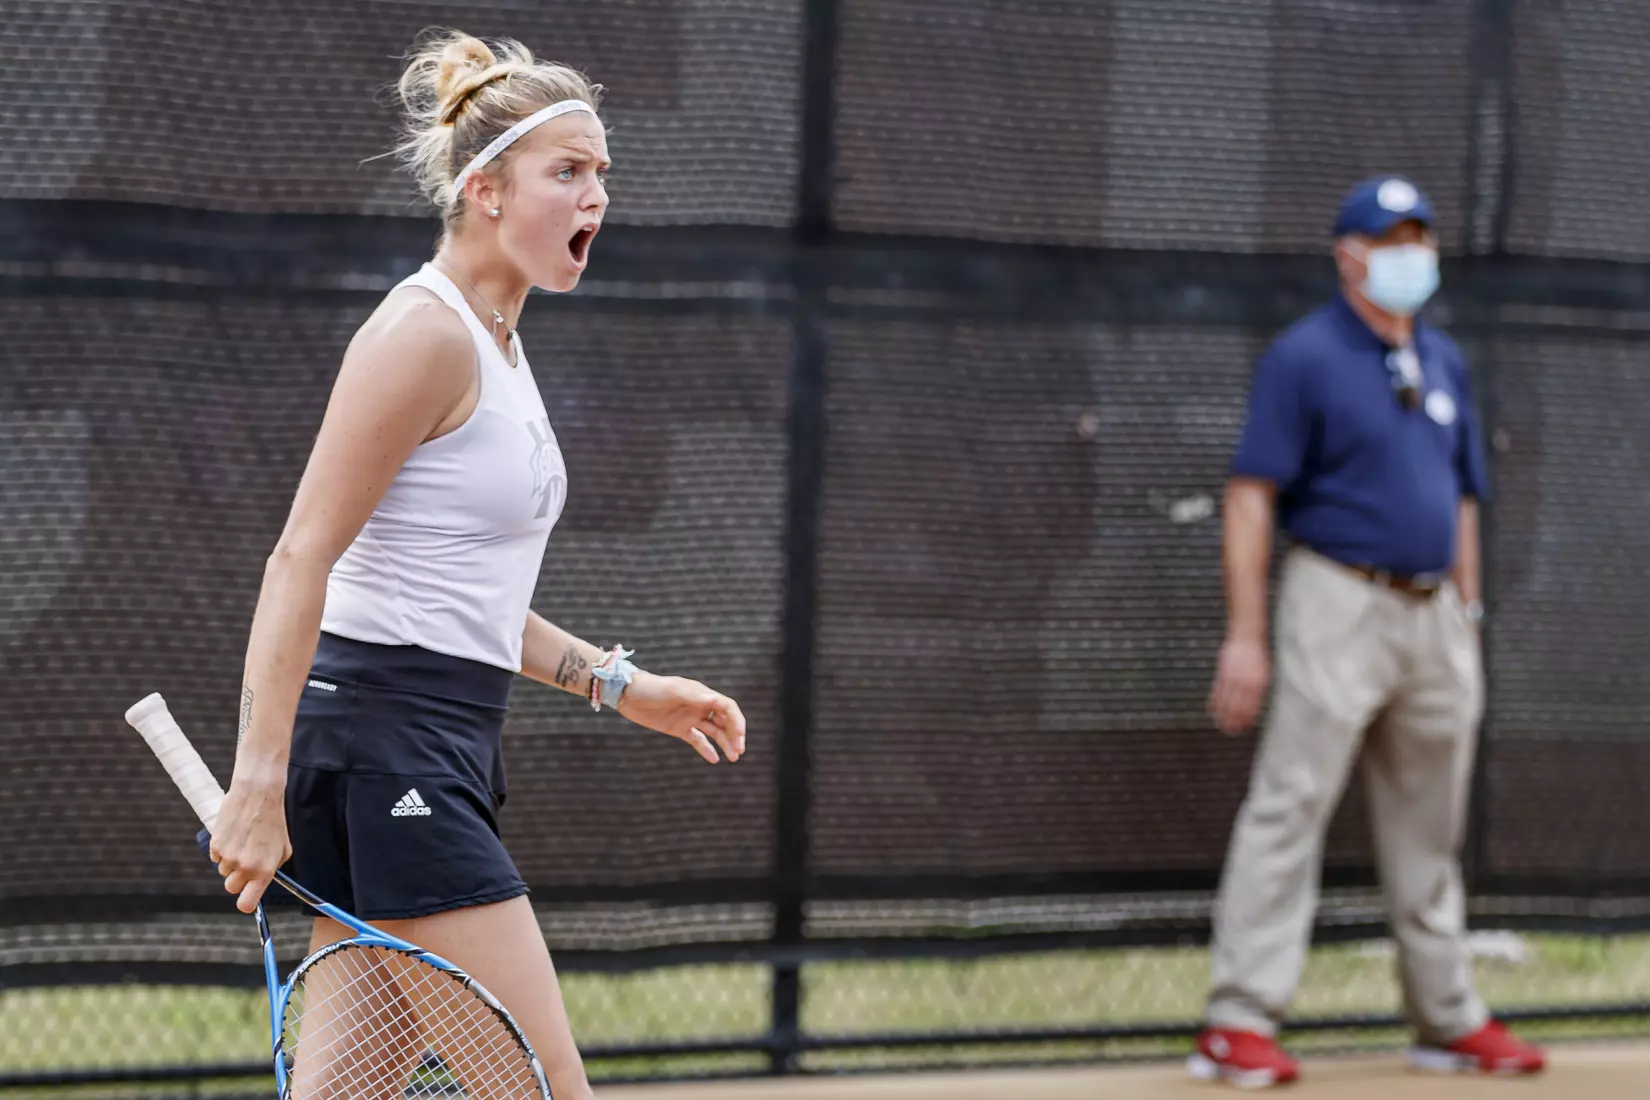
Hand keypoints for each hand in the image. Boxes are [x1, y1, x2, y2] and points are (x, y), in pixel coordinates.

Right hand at [208, 770, 290, 913]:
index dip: (246, 903)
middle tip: (246, 862)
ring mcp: (229, 857)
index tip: (246, 898)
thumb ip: (273, 867)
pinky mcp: (216, 846)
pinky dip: (222, 850)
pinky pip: (215, 857)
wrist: (258, 795)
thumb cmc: (273, 821)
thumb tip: (262, 880)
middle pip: (232, 888)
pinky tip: (234, 835)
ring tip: (243, 841)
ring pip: (223, 871)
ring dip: (231, 861)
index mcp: (264, 871)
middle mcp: (245, 867)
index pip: (247, 903)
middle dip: (237, 878)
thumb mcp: (283, 848)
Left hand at [618, 671, 746, 763]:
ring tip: (733, 758)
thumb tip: (714, 700)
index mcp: (702, 695)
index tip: (739, 738)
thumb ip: (693, 696)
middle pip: (725, 721)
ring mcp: (690, 718)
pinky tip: (715, 760)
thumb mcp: (672, 690)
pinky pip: (697, 740)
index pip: (728, 708)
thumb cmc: (652, 688)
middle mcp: (700, 706)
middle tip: (739, 751)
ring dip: (725, 744)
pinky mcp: (679, 729)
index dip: (737, 722)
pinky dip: (706, 749)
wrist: (629, 694)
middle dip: (735, 735)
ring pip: (714, 732)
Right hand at [1208, 634, 1270, 735]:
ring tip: (1219, 724)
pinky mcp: (1223, 672)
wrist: (1247, 637)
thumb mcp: (1263, 673)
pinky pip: (1217, 690)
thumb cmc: (1256, 655)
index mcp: (1258, 682)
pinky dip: (1214, 700)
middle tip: (1231, 731)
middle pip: (1238, 705)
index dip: (1247, 718)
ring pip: (1226, 700)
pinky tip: (1212, 708)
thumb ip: (1258, 690)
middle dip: (1234, 720)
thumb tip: (1253, 706)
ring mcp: (1233, 677)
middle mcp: (1245, 681)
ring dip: (1223, 713)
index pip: (1252, 705)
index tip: (1244, 727)